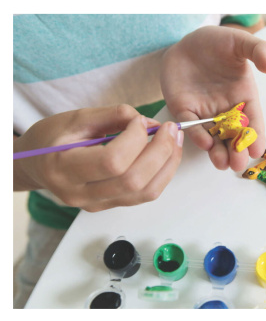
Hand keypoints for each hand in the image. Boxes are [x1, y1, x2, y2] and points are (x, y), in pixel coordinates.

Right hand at [13, 104, 183, 211]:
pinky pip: (144, 195)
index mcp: (64, 170)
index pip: (112, 161)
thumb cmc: (51, 139)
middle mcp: (81, 195)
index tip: (140, 120)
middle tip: (171, 129)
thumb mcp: (74, 118)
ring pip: (145, 192)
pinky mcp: (111, 205)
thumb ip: (112, 116)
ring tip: (175, 140)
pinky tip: (166, 155)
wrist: (36, 164)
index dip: (134, 138)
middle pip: (133, 180)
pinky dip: (162, 174)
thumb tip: (147, 121)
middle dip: (160, 151)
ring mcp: (97, 204)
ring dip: (168, 164)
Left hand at [160, 25, 265, 171]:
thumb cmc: (217, 42)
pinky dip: (198, 136)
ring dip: (218, 152)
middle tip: (238, 164)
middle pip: (234, 136)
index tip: (258, 150)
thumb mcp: (240, 42)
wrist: (186, 41)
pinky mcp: (185, 111)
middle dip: (237, 152)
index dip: (256, 136)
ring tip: (222, 164)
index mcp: (244, 97)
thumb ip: (258, 50)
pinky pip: (192, 127)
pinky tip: (205, 143)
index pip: (253, 121)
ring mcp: (205, 113)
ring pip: (214, 138)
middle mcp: (226, 110)